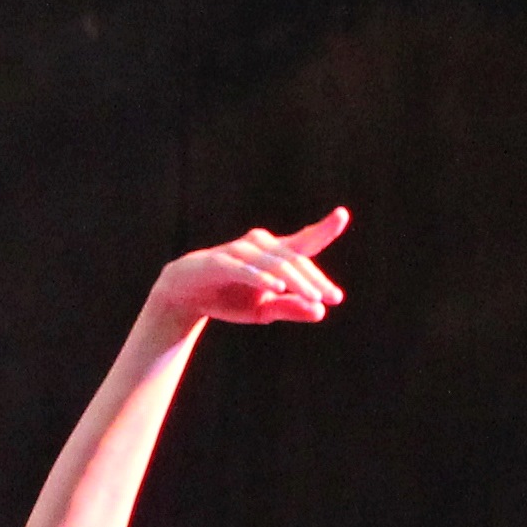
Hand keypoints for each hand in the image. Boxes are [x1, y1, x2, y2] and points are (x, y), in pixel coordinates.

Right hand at [150, 210, 348, 327]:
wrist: (185, 295)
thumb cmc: (228, 298)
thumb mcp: (262, 310)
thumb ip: (290, 308)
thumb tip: (320, 311)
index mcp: (274, 254)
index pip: (303, 241)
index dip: (323, 228)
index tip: (342, 215)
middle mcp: (260, 245)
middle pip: (294, 258)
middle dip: (315, 279)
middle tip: (333, 297)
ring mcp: (240, 251)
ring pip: (275, 264)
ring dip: (296, 281)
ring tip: (313, 297)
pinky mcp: (221, 262)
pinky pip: (246, 269)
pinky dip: (262, 278)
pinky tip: (277, 287)